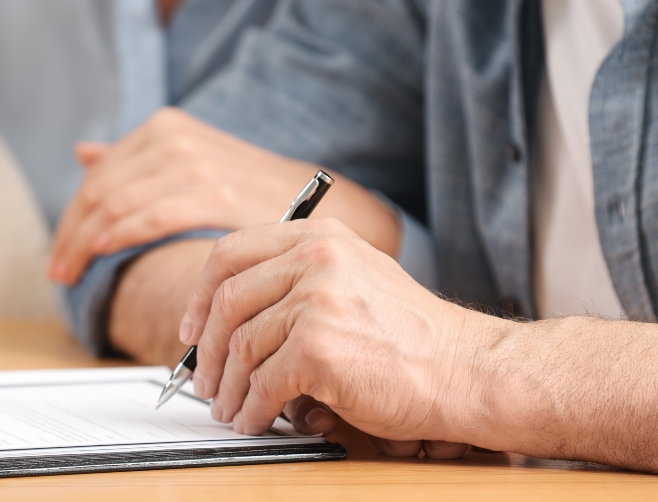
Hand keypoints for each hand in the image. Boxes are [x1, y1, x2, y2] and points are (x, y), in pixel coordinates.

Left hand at [49, 108, 398, 284]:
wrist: (332, 209)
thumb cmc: (263, 201)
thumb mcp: (198, 167)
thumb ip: (141, 161)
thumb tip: (84, 150)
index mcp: (170, 129)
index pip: (100, 174)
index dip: (73, 216)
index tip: (62, 253)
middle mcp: (179, 138)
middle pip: (101, 188)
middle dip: (72, 234)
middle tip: (60, 271)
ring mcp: (196, 162)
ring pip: (115, 204)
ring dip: (85, 244)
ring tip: (74, 276)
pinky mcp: (212, 193)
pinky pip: (147, 215)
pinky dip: (119, 240)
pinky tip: (106, 259)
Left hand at [181, 219, 507, 451]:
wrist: (463, 370)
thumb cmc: (414, 336)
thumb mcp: (356, 278)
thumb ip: (301, 278)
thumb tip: (235, 315)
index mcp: (320, 237)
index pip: (232, 252)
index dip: (201, 293)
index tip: (193, 326)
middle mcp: (316, 257)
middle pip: (227, 300)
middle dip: (206, 349)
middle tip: (202, 379)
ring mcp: (317, 300)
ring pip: (241, 346)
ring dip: (228, 387)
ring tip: (229, 408)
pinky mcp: (318, 347)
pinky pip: (263, 383)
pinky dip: (252, 409)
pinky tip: (255, 420)